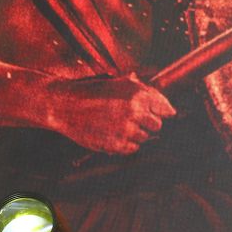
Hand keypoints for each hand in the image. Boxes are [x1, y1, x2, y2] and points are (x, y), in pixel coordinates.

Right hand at [48, 73, 174, 153]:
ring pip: (145, 138)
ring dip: (136, 134)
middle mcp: (135, 112)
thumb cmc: (92, 92)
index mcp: (138, 95)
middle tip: (133, 120)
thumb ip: (143, 91)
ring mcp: (125, 130)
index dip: (163, 111)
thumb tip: (166, 105)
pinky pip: (133, 148)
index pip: (165, 109)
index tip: (160, 114)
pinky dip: (126, 144)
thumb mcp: (119, 83)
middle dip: (148, 123)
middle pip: (157, 125)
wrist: (65, 105)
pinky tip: (113, 134)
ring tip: (118, 125)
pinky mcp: (116, 144)